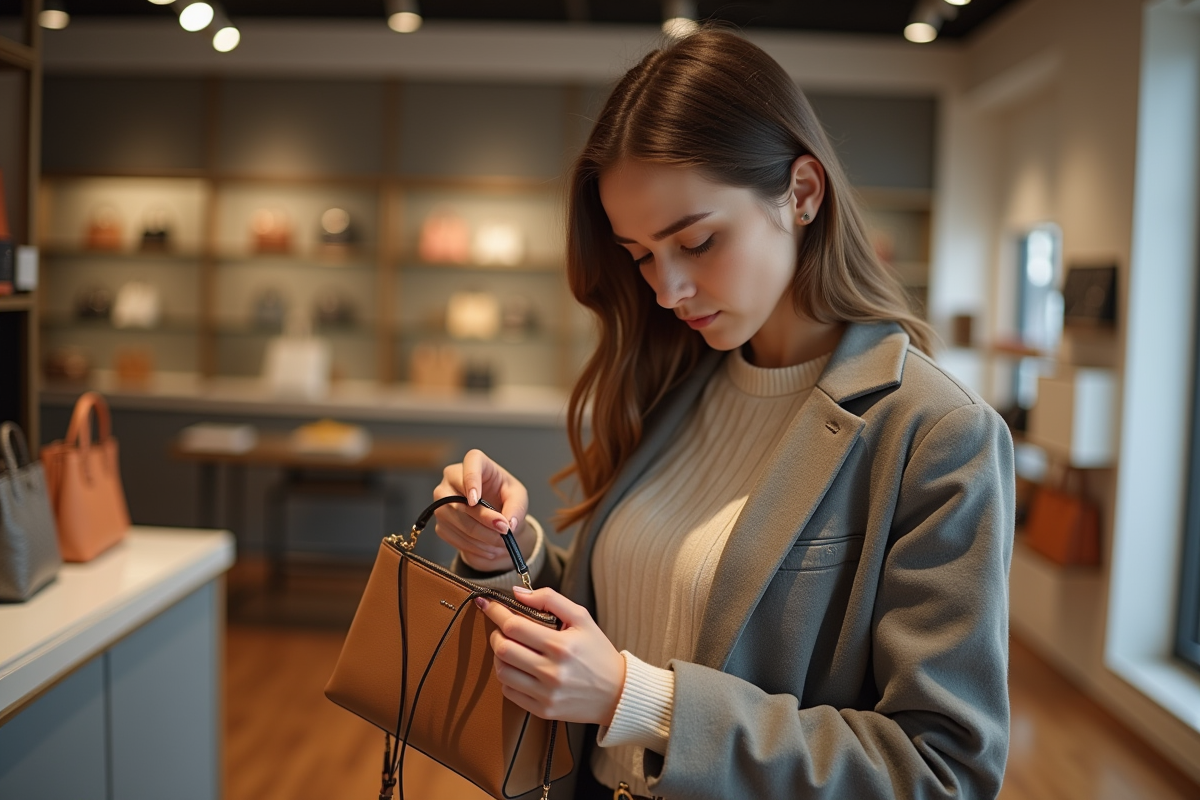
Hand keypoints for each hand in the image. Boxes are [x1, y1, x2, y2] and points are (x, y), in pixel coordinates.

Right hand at [432, 449, 534, 571]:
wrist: (494, 514)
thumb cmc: (504, 496)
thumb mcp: (518, 497)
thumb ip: (516, 508)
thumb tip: (508, 525)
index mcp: (475, 462)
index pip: (470, 463)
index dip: (470, 481)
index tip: (476, 500)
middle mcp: (452, 477)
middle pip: (457, 499)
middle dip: (482, 520)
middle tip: (503, 531)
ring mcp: (441, 498)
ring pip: (453, 520)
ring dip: (479, 536)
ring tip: (500, 543)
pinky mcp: (439, 519)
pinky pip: (451, 535)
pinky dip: (472, 546)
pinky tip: (488, 548)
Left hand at [475, 587, 625, 725]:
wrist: (617, 694)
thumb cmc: (598, 652)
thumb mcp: (582, 618)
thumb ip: (550, 599)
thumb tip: (517, 593)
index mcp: (561, 645)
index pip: (514, 626)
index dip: (496, 612)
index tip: (488, 604)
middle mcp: (551, 671)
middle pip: (503, 649)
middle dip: (496, 634)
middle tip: (503, 628)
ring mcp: (546, 693)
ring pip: (502, 672)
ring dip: (499, 656)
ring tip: (511, 648)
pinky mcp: (542, 710)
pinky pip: (509, 692)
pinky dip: (507, 677)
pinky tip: (518, 668)